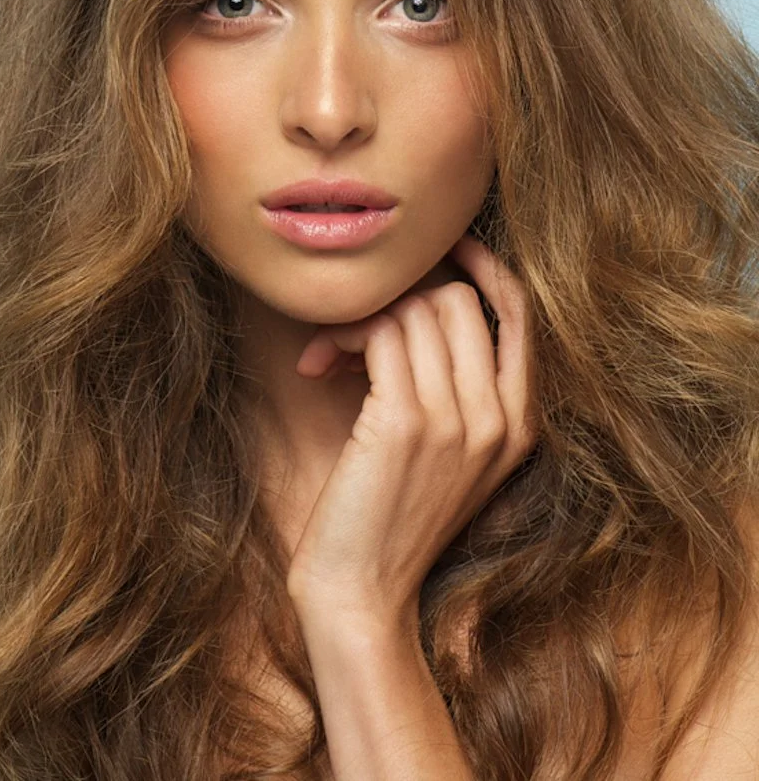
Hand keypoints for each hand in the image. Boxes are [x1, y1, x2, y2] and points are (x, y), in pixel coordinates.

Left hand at [285, 235, 537, 627]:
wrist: (362, 593)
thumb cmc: (392, 518)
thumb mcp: (448, 455)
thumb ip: (456, 390)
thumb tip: (420, 307)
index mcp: (520, 426)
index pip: (521, 315)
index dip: (485, 268)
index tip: (448, 247)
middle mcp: (499, 419)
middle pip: (459, 300)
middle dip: (400, 298)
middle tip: (355, 331)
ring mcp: (457, 421)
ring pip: (416, 311)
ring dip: (361, 318)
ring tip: (330, 354)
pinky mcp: (406, 423)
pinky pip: (380, 334)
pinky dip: (342, 335)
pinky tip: (318, 363)